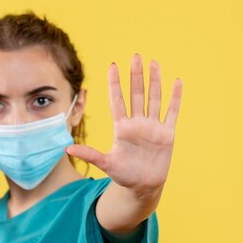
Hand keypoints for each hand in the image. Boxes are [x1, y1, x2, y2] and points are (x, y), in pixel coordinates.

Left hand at [66, 54, 181, 191]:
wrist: (143, 187)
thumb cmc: (123, 175)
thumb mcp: (106, 164)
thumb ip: (89, 154)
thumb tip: (66, 149)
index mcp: (122, 128)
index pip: (117, 101)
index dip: (115, 84)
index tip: (113, 65)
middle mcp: (137, 123)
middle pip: (137, 94)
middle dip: (136, 76)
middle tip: (136, 56)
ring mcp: (153, 127)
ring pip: (154, 99)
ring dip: (155, 81)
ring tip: (153, 63)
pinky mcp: (167, 134)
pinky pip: (171, 112)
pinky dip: (175, 98)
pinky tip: (176, 82)